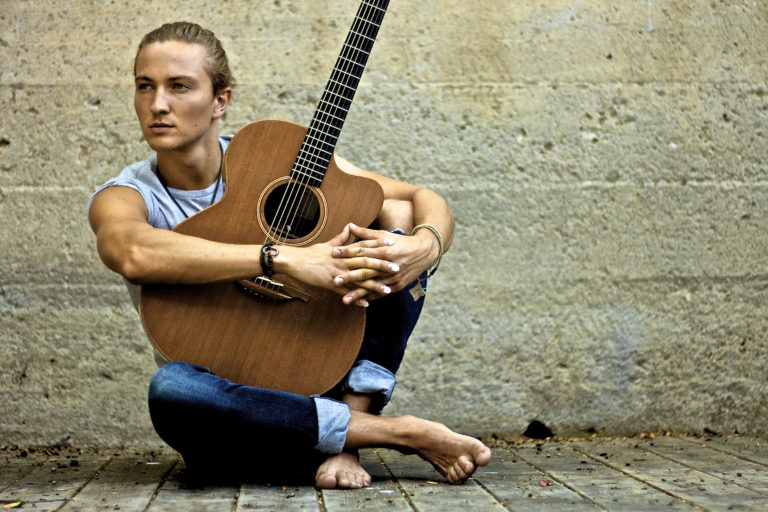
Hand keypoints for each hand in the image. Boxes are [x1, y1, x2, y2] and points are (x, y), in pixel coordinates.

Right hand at [276, 224, 400, 306]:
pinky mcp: (329, 283)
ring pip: (358, 278)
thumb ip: (341, 238)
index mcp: (342, 250)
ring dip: (374, 284)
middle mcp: (342, 260)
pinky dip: (356, 298)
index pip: (364, 245)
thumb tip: (350, 227)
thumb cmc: (309, 253)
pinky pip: (345, 292)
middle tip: (397, 267)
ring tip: (388, 289)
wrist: (293, 261)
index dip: (378, 244)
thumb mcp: (326, 244)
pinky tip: (366, 304)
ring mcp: (336, 271)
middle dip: (382, 265)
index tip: (393, 242)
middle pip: (365, 261)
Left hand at [331, 223, 438, 303]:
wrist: (424, 252)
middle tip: (334, 280)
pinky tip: (359, 302)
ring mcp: (393, 276)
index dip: (347, 252)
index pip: (362, 250)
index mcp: (384, 249)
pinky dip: (371, 297)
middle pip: (365, 270)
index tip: (333, 253)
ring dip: (358, 293)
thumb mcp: (384, 235)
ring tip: (344, 299)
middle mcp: (387, 264)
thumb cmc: (401, 242)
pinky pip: (382, 292)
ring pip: (372, 285)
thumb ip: (366, 233)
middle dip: (349, 276)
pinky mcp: (398, 285)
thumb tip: (349, 226)